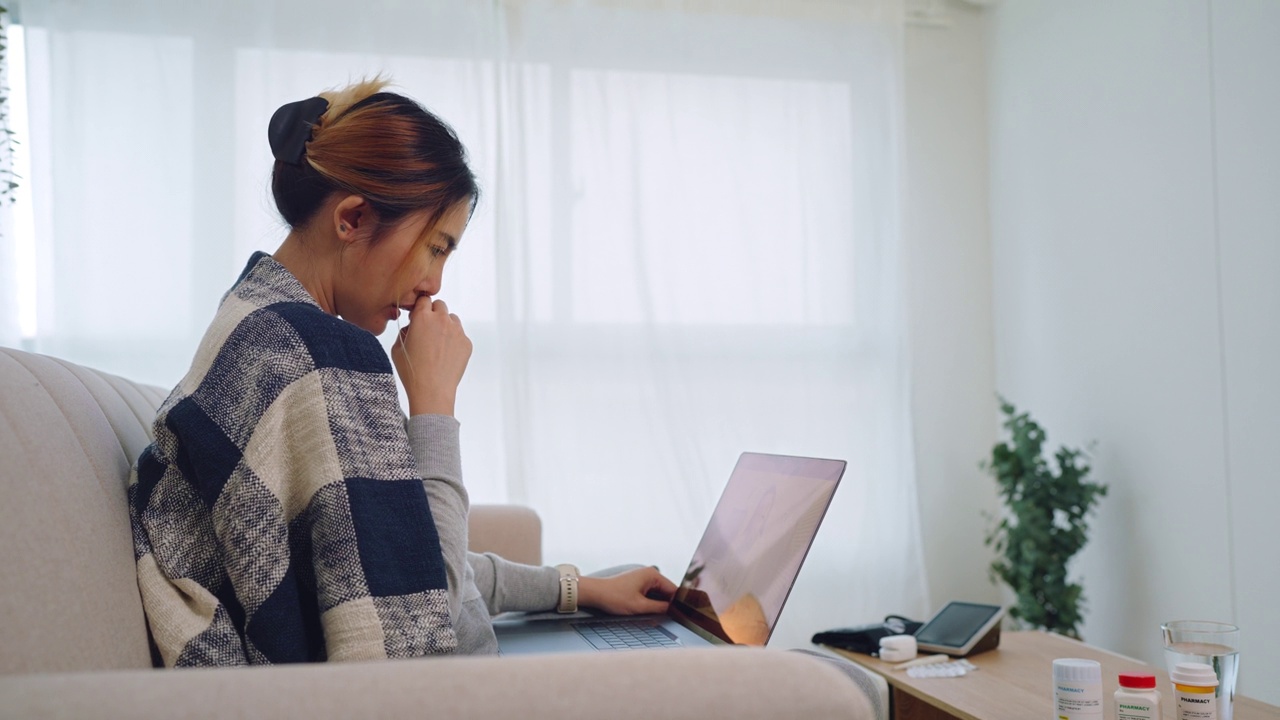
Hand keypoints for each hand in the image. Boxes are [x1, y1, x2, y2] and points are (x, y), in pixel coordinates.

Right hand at [390, 296, 471, 415]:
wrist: (432, 390)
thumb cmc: (412, 371)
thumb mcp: (397, 348)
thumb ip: (405, 331)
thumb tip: (412, 327)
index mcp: (422, 317)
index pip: (423, 299)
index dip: (420, 308)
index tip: (417, 317)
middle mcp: (442, 320)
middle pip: (440, 305)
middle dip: (433, 313)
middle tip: (428, 329)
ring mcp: (457, 331)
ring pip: (452, 319)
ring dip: (445, 325)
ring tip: (438, 343)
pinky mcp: (466, 343)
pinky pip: (460, 335)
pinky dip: (454, 340)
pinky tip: (446, 355)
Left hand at [578, 566, 676, 615]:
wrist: (595, 594)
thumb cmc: (614, 597)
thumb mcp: (639, 606)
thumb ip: (659, 608)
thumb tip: (673, 610)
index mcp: (652, 575)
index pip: (673, 589)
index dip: (678, 603)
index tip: (682, 615)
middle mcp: (649, 574)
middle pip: (667, 591)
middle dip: (669, 604)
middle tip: (674, 619)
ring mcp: (643, 578)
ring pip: (659, 594)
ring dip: (660, 604)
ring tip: (663, 617)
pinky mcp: (637, 584)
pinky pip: (651, 594)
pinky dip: (653, 602)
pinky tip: (653, 612)